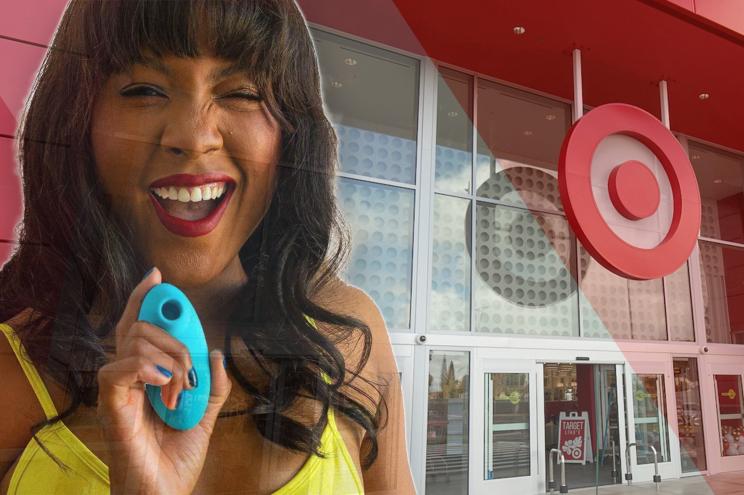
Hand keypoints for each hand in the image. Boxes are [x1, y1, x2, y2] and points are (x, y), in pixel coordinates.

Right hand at [97, 267, 231, 494]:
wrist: (166, 493)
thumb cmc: (177, 460)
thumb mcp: (205, 416)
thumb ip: (213, 385)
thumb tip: (217, 352)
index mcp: (145, 376)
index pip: (139, 327)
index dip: (144, 299)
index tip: (157, 277)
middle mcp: (127, 378)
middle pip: (138, 327)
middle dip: (174, 337)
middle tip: (189, 369)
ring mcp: (117, 392)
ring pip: (133, 342)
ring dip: (168, 358)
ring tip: (179, 389)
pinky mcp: (111, 407)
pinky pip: (115, 370)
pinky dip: (144, 367)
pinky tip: (161, 382)